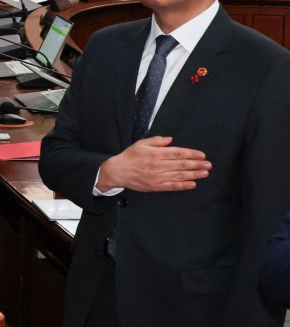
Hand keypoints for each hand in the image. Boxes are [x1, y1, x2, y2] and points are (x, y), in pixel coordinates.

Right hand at [95, 136, 210, 192]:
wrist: (118, 171)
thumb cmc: (129, 156)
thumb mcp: (141, 144)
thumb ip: (156, 141)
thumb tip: (170, 140)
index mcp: (155, 154)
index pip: (177, 153)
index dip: (191, 154)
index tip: (202, 155)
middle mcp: (158, 166)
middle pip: (181, 165)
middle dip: (196, 164)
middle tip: (208, 165)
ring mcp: (157, 177)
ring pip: (179, 176)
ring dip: (194, 175)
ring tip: (205, 173)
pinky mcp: (155, 186)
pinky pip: (172, 186)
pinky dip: (183, 185)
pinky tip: (192, 184)